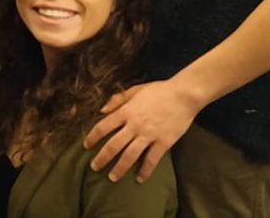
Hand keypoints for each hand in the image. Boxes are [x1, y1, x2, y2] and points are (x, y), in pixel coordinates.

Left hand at [84, 79, 200, 182]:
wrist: (183, 95)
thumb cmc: (158, 90)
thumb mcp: (135, 90)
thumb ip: (117, 100)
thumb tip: (102, 111)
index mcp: (126, 111)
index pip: (103, 127)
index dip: (92, 137)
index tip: (86, 146)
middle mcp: (134, 125)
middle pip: (114, 145)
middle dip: (102, 158)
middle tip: (94, 167)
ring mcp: (149, 135)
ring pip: (130, 155)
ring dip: (120, 168)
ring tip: (112, 178)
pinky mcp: (163, 142)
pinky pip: (152, 160)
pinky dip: (145, 170)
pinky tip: (139, 179)